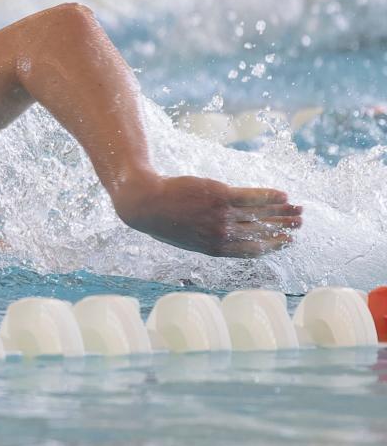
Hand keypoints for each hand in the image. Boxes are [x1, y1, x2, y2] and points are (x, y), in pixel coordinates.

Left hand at [112, 174, 302, 256]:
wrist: (146, 203)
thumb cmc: (164, 220)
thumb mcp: (187, 238)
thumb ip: (209, 239)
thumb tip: (227, 237)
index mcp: (214, 249)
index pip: (251, 251)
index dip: (272, 247)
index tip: (286, 243)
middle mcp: (221, 235)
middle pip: (260, 233)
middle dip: (282, 229)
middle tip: (299, 225)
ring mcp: (221, 215)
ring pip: (260, 215)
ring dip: (283, 212)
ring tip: (298, 210)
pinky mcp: (220, 195)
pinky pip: (252, 197)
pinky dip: (269, 196)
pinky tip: (283, 194)